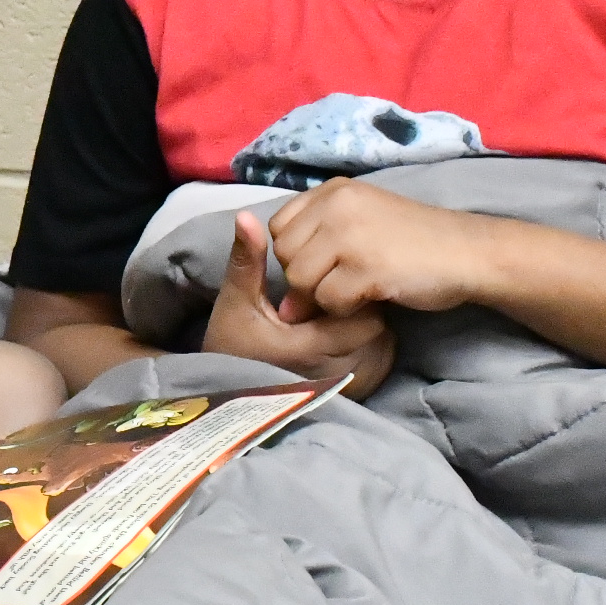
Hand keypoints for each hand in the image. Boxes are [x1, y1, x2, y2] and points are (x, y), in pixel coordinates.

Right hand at [200, 211, 396, 396]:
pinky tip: (342, 326)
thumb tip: (247, 216)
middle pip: (375, 328)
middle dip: (363, 305)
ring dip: (364, 321)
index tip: (335, 275)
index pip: (362, 318)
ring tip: (344, 306)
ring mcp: (341, 381)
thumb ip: (247, 262)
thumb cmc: (231, 344)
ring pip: (377, 342)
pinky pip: (372, 355)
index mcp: (308, 348)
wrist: (227, 388)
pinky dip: (363, 338)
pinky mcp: (345, 385)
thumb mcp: (235, 301)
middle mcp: (332, 370)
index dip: (353, 291)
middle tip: (342, 286)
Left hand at [268, 178, 497, 317]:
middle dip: (308, 279)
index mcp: (334, 190)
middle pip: (286, 257)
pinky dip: (347, 309)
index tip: (328, 263)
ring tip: (360, 288)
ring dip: (326, 296)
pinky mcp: (365, 267)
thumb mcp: (363, 226)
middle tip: (346, 280)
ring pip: (301, 281)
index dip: (297, 254)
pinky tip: (373, 296)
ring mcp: (350, 235)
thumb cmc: (415, 243)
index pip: (280, 228)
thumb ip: (319, 250)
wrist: (468, 252)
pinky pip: (329, 301)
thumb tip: (283, 307)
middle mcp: (337, 205)